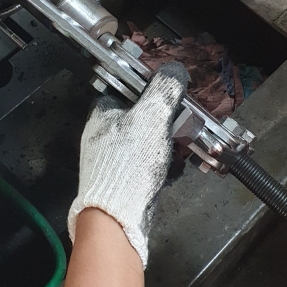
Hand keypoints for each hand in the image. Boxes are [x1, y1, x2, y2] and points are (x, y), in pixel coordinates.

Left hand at [68, 62, 187, 267]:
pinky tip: (174, 170)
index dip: (152, 89)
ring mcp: (113, 159)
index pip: (128, 88)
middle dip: (168, 122)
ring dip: (169, 144)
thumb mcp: (151, 117)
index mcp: (103, 113)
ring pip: (149, 141)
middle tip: (184, 126)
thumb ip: (164, 90)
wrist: (116, 216)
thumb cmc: (129, 161)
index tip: (172, 94)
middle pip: (143, 116)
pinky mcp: (125, 179)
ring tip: (182, 149)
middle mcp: (104, 134)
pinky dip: (163, 165)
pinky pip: (148, 163)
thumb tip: (175, 70)